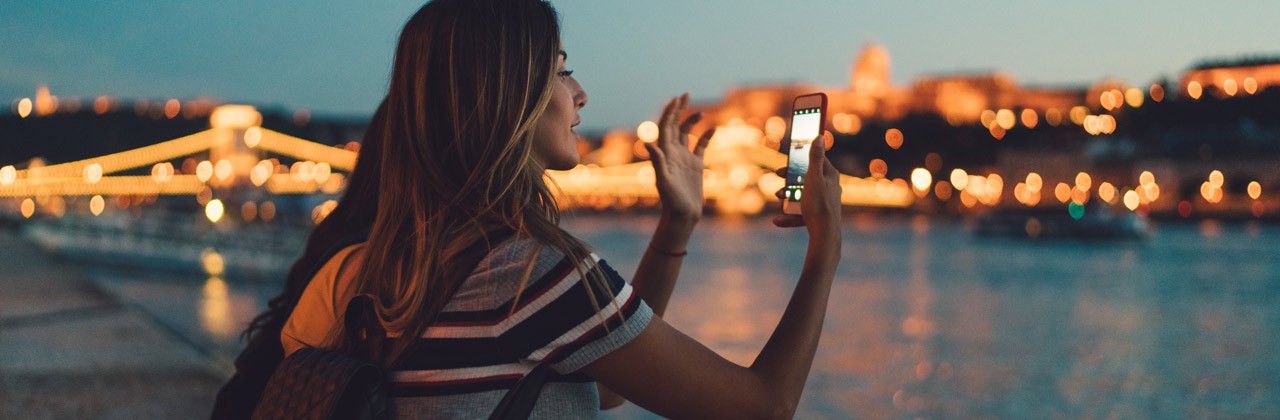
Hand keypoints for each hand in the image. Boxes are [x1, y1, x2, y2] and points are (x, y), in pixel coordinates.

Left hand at [646, 93, 714, 220]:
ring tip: (701, 112)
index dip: (671, 112)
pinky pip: (701, 146)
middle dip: (679, 110)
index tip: (678, 99)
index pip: (666, 127)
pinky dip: (706, 136)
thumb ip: (657, 161)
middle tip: (685, 94)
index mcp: (665, 153)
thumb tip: (648, 143)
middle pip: (675, 125)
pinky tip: (713, 129)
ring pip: (687, 133)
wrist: (682, 215)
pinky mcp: (695, 165)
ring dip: (692, 121)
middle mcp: (673, 153)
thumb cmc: (671, 201)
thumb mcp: (663, 181)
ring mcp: (684, 158)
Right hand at [772, 131, 841, 234]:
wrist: (824, 234)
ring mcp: (824, 202)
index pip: (816, 160)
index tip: (789, 158)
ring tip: (779, 196)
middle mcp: (829, 187)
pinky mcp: (818, 216)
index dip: (801, 157)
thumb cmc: (819, 203)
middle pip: (806, 177)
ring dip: (788, 196)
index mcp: (830, 175)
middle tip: (778, 175)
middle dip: (790, 178)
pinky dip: (789, 216)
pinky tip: (777, 220)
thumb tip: (819, 136)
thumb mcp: (814, 176)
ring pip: (802, 195)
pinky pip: (801, 213)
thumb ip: (815, 157)